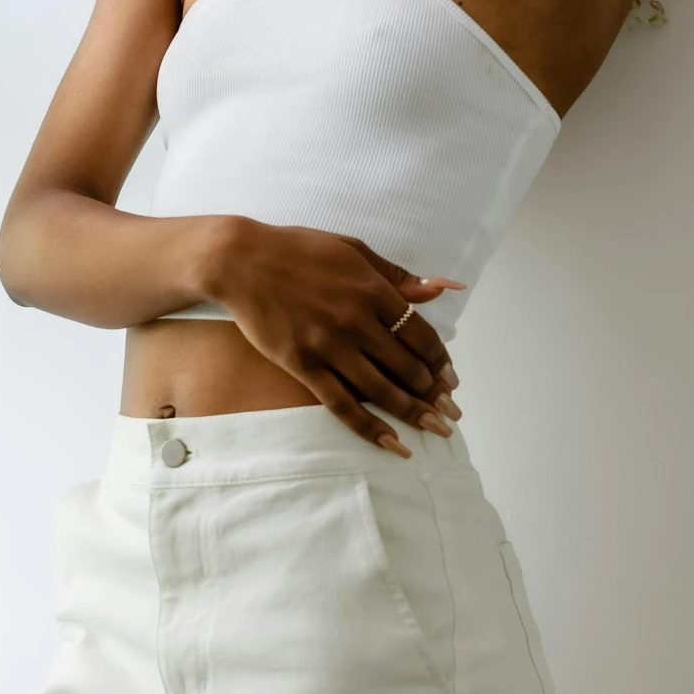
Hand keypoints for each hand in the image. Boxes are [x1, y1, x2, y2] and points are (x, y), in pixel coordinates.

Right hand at [204, 216, 462, 454]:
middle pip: (407, 367)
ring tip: (436, 429)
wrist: (242, 261)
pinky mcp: (303, 366)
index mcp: (373, 290)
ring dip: (414, 413)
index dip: (441, 361)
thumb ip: (398, 275)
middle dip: (435, 393)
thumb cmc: (299, 250)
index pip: (421, 335)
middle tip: (450, 412)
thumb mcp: (354, 249)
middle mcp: (357, 321)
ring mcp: (329, 347)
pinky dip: (370, 427)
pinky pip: (342, 404)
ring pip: (381, 390)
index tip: (450, 377)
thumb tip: (443, 288)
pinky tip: (392, 443)